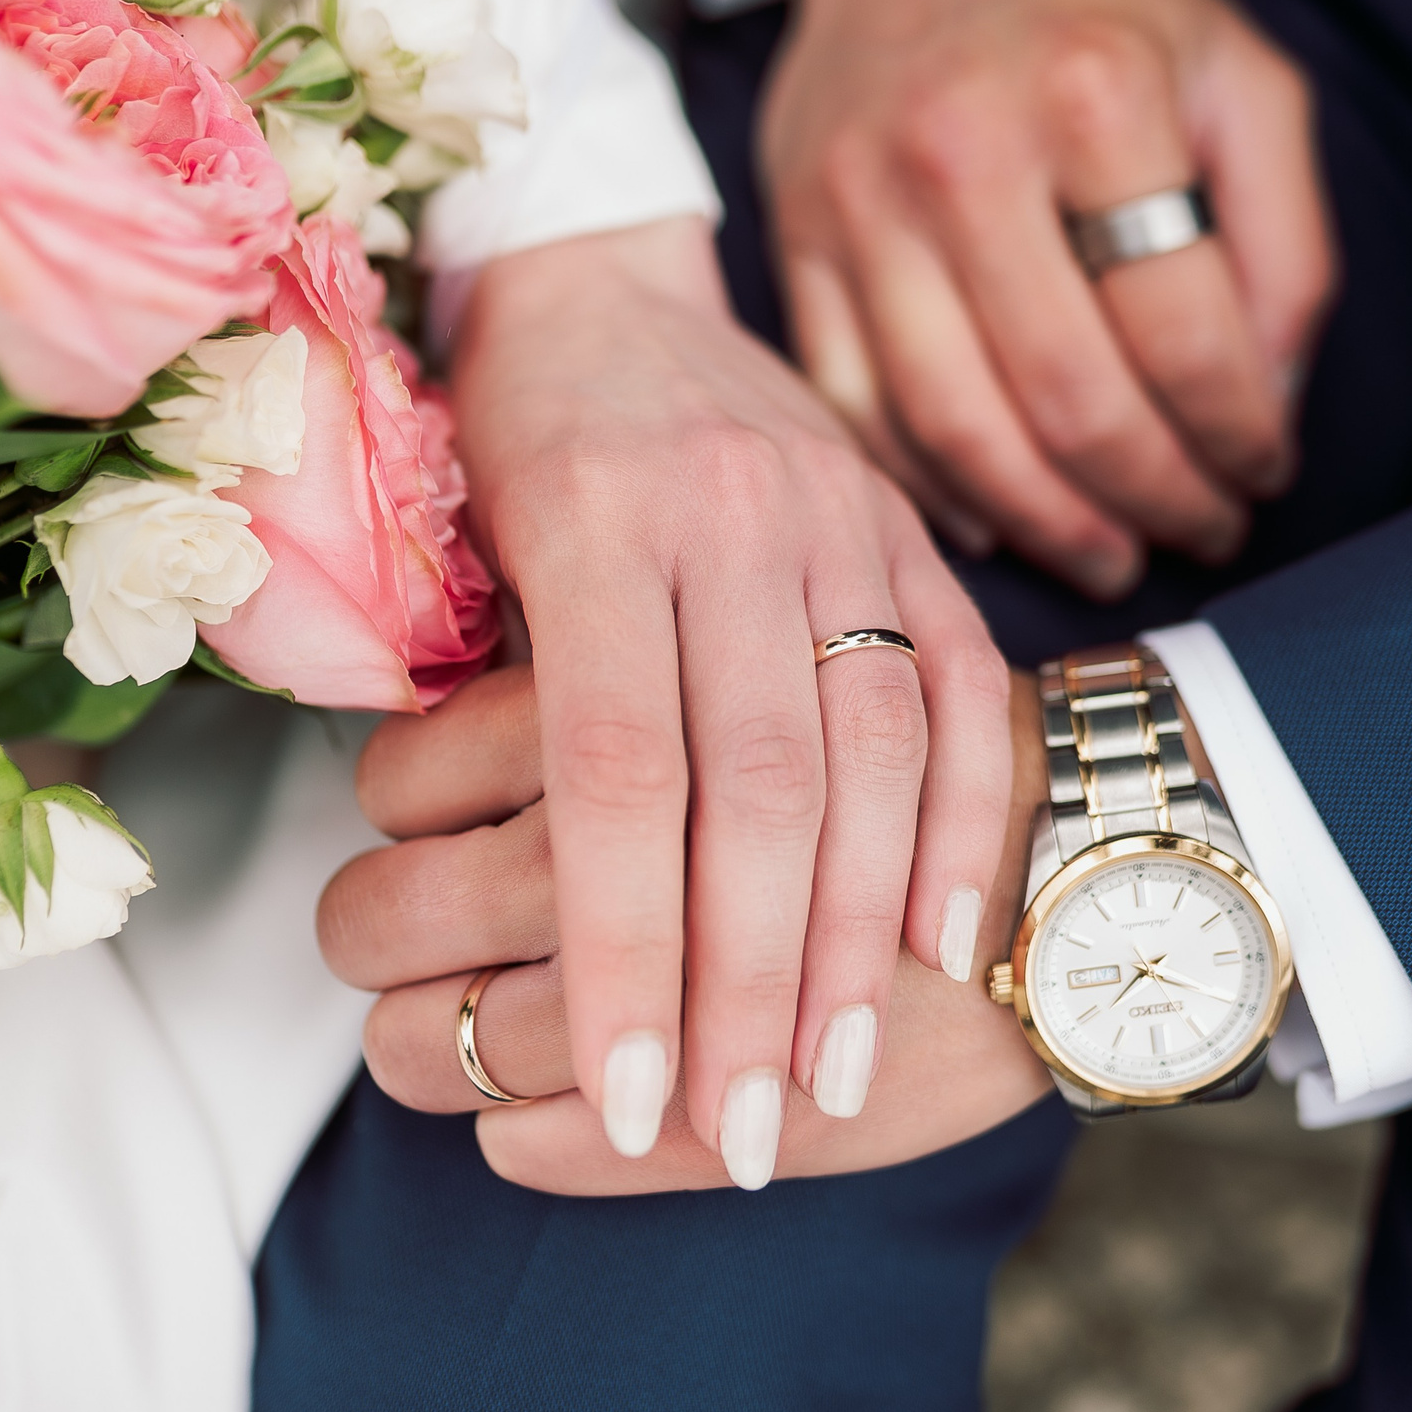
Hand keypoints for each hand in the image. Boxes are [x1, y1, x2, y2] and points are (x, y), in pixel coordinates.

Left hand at [448, 219, 1013, 1185]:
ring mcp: (837, 518)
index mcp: (591, 516)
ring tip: (829, 1078)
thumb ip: (485, 711)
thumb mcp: (452, 542)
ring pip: (869, 753)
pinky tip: (942, 945)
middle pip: (755, 787)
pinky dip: (957, 821)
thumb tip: (487, 927)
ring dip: (856, 934)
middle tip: (736, 1134)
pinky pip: (959, 688)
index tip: (633, 1104)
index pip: (613, 773)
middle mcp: (727, 515)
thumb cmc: (501, 438)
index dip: (628, 951)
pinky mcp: (907, 533)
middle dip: (750, 983)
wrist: (601, 276)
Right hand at [763, 0, 1336, 593]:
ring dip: (1044, 524)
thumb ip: (1284, 242)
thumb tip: (1269, 407)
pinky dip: (931, 490)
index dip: (1238, 434)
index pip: (1182, 330)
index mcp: (1094, 94)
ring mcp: (861, 206)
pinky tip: (996, 516)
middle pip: (1068, 400)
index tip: (1264, 470)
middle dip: (1151, 499)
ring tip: (1108, 554)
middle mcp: (963, 152)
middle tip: (1197, 533)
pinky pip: (859, 412)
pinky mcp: (798, 247)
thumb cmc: (1098, 11)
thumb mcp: (1240, 78)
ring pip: (955, 428)